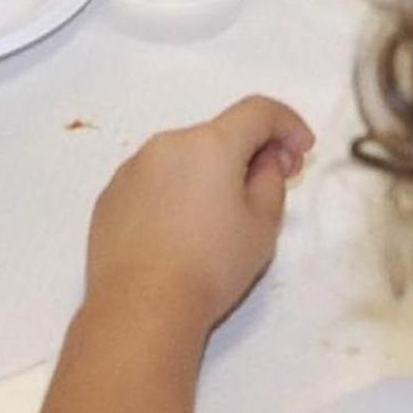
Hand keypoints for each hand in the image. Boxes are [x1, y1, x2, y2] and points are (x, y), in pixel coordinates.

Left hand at [86, 96, 315, 337]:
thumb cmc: (212, 263)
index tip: (302, 152)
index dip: (288, 124)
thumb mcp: (263, 223)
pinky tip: (181, 232)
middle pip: (217, 135)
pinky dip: (175, 192)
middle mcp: (165, 144)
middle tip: (269, 187)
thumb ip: (271, 178)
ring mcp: (131, 167)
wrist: (141, 302)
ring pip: (183, 158)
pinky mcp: (111, 194)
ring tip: (221, 219)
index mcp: (207, 143)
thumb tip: (263, 159)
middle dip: (249, 153)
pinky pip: (154, 181)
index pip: (257, 110)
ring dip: (209, 173)